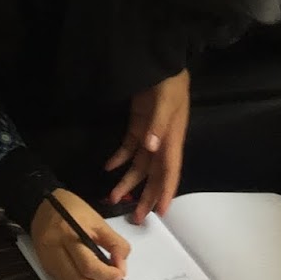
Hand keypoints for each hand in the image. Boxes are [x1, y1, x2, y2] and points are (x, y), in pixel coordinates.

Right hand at [27, 192, 129, 279]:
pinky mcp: (47, 268)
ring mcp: (49, 262)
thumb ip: (114, 243)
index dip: (108, 275)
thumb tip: (121, 267)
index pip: (89, 266)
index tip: (120, 272)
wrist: (42, 205)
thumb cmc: (72, 209)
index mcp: (68, 234)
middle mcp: (55, 251)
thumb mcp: (97, 220)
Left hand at [107, 69, 190, 220]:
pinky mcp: (138, 124)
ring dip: (128, 181)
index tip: (160, 212)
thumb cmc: (168, 81)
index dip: (165, 192)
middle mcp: (162, 142)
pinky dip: (119, 158)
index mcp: (172, 139)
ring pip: (140, 165)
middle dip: (146, 196)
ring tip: (114, 198)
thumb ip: (158, 125)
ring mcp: (149, 134)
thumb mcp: (165, 100)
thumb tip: (151, 149)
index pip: (169, 171)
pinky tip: (108, 167)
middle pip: (154, 175)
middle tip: (136, 218)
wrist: (161, 60)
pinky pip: (128, 147)